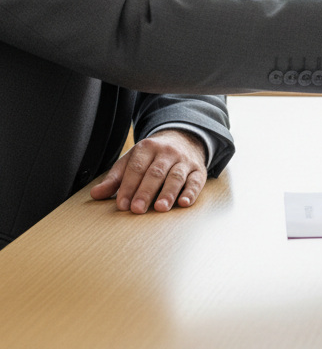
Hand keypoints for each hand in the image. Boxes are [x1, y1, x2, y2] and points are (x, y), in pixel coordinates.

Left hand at [90, 129, 207, 212]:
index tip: (122, 205)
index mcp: (147, 148)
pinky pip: (196, 181)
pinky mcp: (199, 170)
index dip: (128, 186)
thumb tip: (95, 194)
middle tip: (137, 209)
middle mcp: (167, 152)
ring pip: (176, 176)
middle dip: (146, 191)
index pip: (136, 168)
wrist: (184, 139)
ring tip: (160, 207)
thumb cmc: (153, 156)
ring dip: (168, 192)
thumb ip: (115, 178)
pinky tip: (184, 202)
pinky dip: (191, 192)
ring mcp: (185, 160)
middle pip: (156, 172)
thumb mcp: (132, 160)